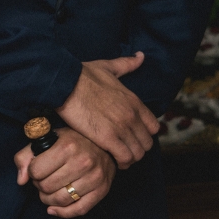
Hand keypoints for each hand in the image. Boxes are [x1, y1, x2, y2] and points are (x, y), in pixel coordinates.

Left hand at [14, 129, 115, 217]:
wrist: (104, 145)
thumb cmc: (72, 141)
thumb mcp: (47, 139)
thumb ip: (26, 155)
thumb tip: (21, 180)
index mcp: (66, 146)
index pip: (36, 170)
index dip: (32, 172)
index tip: (36, 169)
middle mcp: (82, 162)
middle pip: (47, 186)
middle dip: (40, 185)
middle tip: (43, 180)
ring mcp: (94, 177)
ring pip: (61, 200)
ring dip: (48, 200)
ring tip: (48, 192)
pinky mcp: (102, 190)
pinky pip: (79, 210)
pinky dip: (63, 213)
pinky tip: (53, 209)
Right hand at [57, 52, 158, 168]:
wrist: (65, 83)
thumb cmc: (83, 75)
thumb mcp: (109, 67)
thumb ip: (127, 64)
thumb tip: (141, 56)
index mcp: (134, 101)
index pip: (154, 127)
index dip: (144, 133)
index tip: (133, 135)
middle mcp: (132, 116)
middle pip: (147, 143)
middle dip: (137, 148)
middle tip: (125, 149)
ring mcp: (121, 127)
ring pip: (137, 153)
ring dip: (129, 158)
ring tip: (119, 157)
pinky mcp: (107, 138)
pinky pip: (124, 158)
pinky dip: (121, 162)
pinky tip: (112, 160)